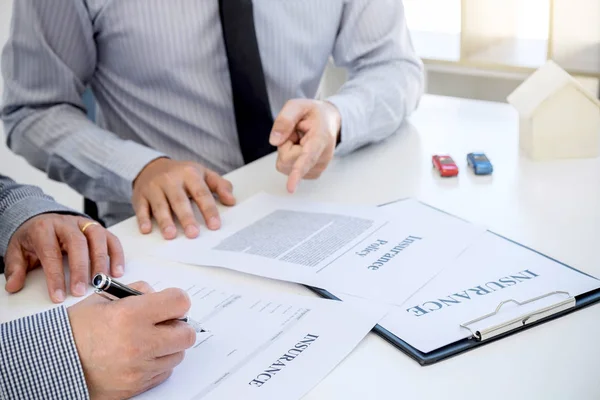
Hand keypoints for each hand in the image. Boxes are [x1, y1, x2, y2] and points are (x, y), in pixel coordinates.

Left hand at [4, 214, 123, 302]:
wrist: (42, 218)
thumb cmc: (33, 237)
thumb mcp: (17, 250)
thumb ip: (16, 268)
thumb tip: (14, 286)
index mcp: (44, 228)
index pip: (50, 252)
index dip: (55, 276)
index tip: (59, 296)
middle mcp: (66, 223)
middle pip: (77, 243)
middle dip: (80, 269)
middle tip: (81, 291)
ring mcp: (84, 224)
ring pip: (97, 238)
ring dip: (101, 261)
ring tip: (102, 281)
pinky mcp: (97, 228)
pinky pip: (111, 239)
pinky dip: (116, 255)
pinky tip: (116, 272)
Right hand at [68, 282, 195, 398]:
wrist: (53, 363)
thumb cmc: (76, 330)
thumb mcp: (104, 298)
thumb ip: (137, 292)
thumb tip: (159, 295)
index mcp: (130, 315)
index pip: (179, 302)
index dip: (177, 300)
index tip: (171, 303)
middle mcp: (138, 343)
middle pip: (186, 334)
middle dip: (179, 325)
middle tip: (165, 323)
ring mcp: (138, 368)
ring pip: (178, 355)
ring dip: (169, 346)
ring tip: (149, 340)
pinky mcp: (136, 386)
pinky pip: (164, 372)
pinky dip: (158, 363)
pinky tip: (141, 356)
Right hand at [132, 158, 235, 239]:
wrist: (151, 166)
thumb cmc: (182, 174)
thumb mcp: (203, 173)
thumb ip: (219, 186)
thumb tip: (232, 201)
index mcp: (189, 174)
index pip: (201, 193)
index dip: (208, 210)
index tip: (215, 225)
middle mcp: (170, 179)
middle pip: (180, 200)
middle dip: (186, 218)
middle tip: (193, 234)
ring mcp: (154, 187)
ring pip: (160, 205)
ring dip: (165, 221)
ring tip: (171, 235)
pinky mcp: (140, 195)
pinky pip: (141, 207)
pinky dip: (143, 219)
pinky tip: (147, 229)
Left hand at [270, 99, 340, 193]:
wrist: (330, 122)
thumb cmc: (314, 114)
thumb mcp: (298, 105)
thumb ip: (285, 119)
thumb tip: (274, 141)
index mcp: (321, 138)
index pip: (307, 157)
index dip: (297, 172)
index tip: (290, 188)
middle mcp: (323, 157)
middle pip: (287, 160)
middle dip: (285, 145)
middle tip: (296, 133)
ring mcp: (319, 168)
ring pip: (287, 166)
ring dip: (288, 151)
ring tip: (300, 140)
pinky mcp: (313, 174)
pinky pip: (289, 170)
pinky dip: (291, 159)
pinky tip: (301, 149)